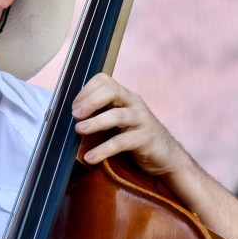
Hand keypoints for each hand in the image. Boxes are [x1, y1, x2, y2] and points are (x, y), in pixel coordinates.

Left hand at [71, 73, 185, 175]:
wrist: (167, 155)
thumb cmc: (136, 136)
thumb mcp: (120, 120)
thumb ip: (102, 113)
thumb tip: (71, 117)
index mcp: (125, 96)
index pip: (105, 80)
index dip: (86, 90)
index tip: (74, 106)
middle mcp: (134, 103)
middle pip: (112, 91)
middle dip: (90, 101)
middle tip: (75, 115)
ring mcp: (141, 120)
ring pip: (117, 115)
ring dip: (95, 122)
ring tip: (79, 130)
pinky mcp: (145, 139)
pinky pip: (122, 142)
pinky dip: (103, 150)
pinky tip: (90, 158)